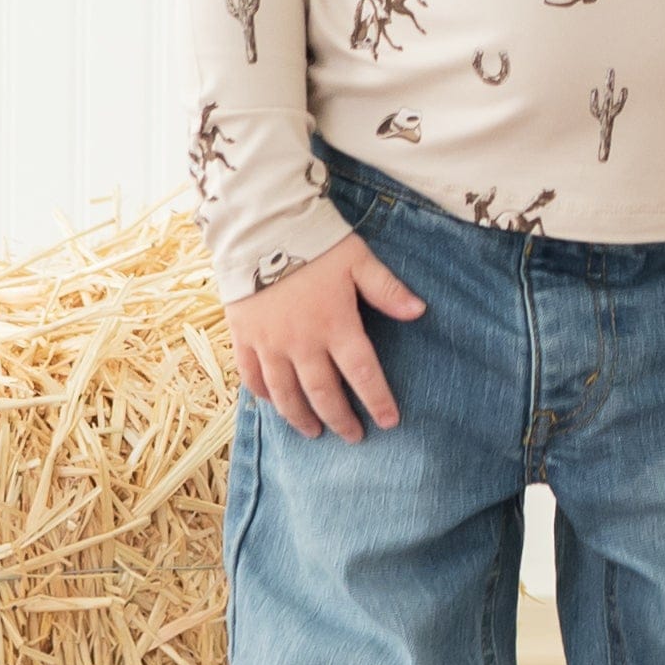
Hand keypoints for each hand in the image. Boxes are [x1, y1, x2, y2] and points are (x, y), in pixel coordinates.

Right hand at [230, 230, 422, 438]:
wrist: (260, 228)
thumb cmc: (315, 242)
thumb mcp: (358, 260)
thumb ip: (387, 289)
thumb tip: (419, 311)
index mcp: (336, 325)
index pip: (362, 373)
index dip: (377, 400)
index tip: (389, 422)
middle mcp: (302, 342)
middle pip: (323, 393)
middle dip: (341, 419)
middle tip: (354, 437)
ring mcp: (270, 343)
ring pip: (285, 394)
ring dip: (301, 417)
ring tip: (313, 432)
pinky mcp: (244, 337)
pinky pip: (252, 376)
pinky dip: (263, 395)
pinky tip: (273, 405)